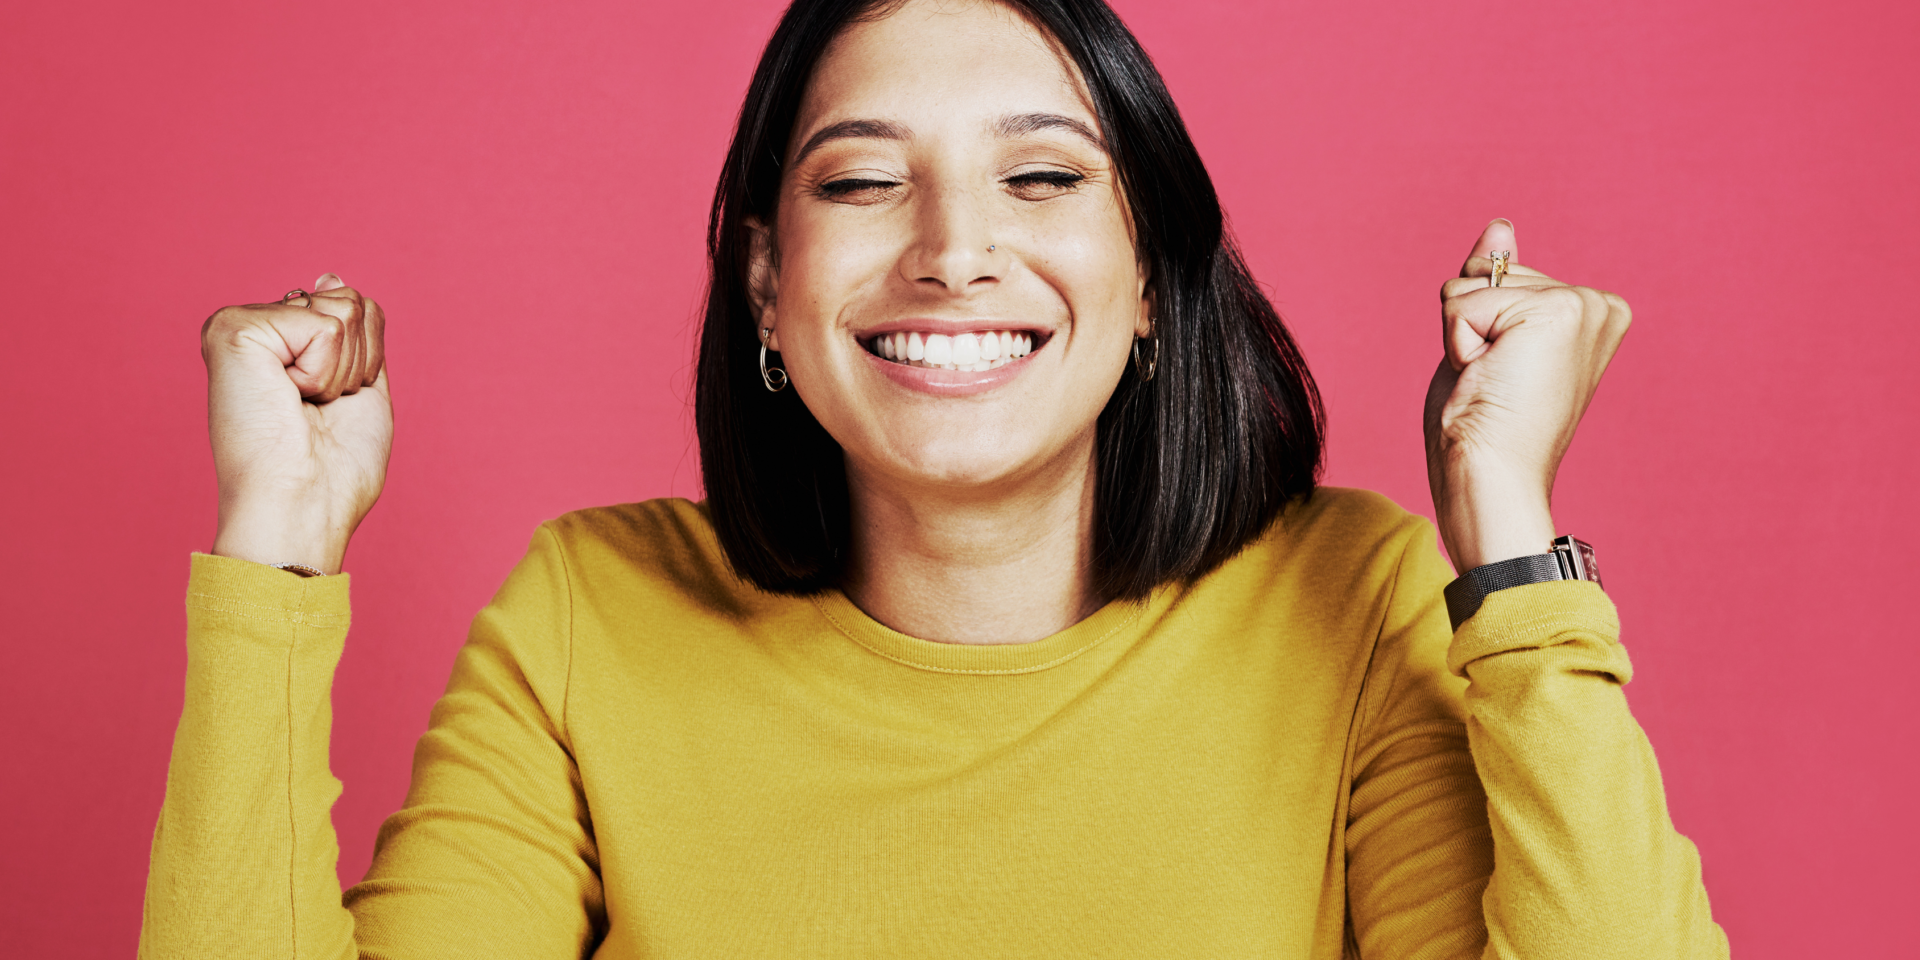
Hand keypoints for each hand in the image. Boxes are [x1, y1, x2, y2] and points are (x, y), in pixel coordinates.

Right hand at [201, 274, 392, 574]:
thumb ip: (353, 336)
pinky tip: (290, 398)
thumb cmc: (333, 469)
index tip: (327, 406)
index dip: (366, 361)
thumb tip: (330, 277)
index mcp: (283, 344)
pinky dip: (324, 371)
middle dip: (357, 362)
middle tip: (317, 408)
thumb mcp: (361, 389)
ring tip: (303, 406)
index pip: (357, 309)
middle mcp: (257, 328)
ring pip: (344, 308)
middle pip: (354, 301)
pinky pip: (325, 325)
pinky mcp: (233, 329)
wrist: (304, 505)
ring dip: (342, 371)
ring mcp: (241, 325)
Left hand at [1423, 220, 1630, 572]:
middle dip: (1468, 329)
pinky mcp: (1559, 311)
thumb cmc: (1486, 426)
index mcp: (1590, 311)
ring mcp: (1583, 305)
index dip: (1476, 327)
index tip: (1503, 374)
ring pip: (1469, 286)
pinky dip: (1460, 345)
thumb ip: (1495, 279)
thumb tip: (1500, 226)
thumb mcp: (1483, 340)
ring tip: (1493, 382)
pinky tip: (1489, 378)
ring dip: (1462, 340)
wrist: (1493, 477)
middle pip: (1483, 273)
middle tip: (1495, 381)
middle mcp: (1597, 304)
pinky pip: (1464, 304)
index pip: (1496, 277)